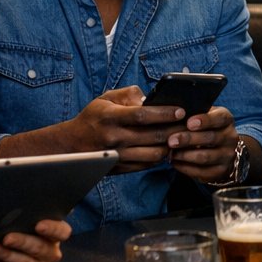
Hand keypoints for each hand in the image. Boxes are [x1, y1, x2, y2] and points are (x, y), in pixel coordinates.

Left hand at [0, 218, 70, 261]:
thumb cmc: (18, 237)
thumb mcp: (23, 226)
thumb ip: (25, 217)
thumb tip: (14, 206)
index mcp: (55, 236)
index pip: (63, 232)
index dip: (53, 229)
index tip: (39, 225)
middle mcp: (52, 254)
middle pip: (41, 248)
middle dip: (23, 242)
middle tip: (6, 238)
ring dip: (8, 256)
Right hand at [64, 87, 183, 172]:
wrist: (71, 144)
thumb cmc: (93, 117)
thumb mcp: (106, 98)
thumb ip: (130, 94)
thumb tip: (152, 99)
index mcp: (110, 118)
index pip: (142, 115)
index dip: (164, 113)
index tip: (181, 111)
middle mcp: (114, 138)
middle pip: (152, 136)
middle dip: (175, 130)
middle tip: (190, 124)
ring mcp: (118, 156)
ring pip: (154, 154)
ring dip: (170, 146)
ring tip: (179, 137)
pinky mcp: (120, 168)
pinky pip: (147, 165)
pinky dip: (160, 157)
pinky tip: (165, 147)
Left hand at [167, 106, 240, 183]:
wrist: (222, 150)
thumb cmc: (206, 129)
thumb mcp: (205, 117)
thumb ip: (193, 114)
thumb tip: (172, 114)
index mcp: (226, 120)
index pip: (219, 118)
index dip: (205, 120)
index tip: (189, 123)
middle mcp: (230, 137)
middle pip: (210, 138)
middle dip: (188, 139)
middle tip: (171, 140)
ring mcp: (227, 155)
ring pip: (205, 157)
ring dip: (184, 155)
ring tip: (170, 152)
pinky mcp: (221, 171)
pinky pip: (201, 171)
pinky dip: (185, 167)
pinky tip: (175, 162)